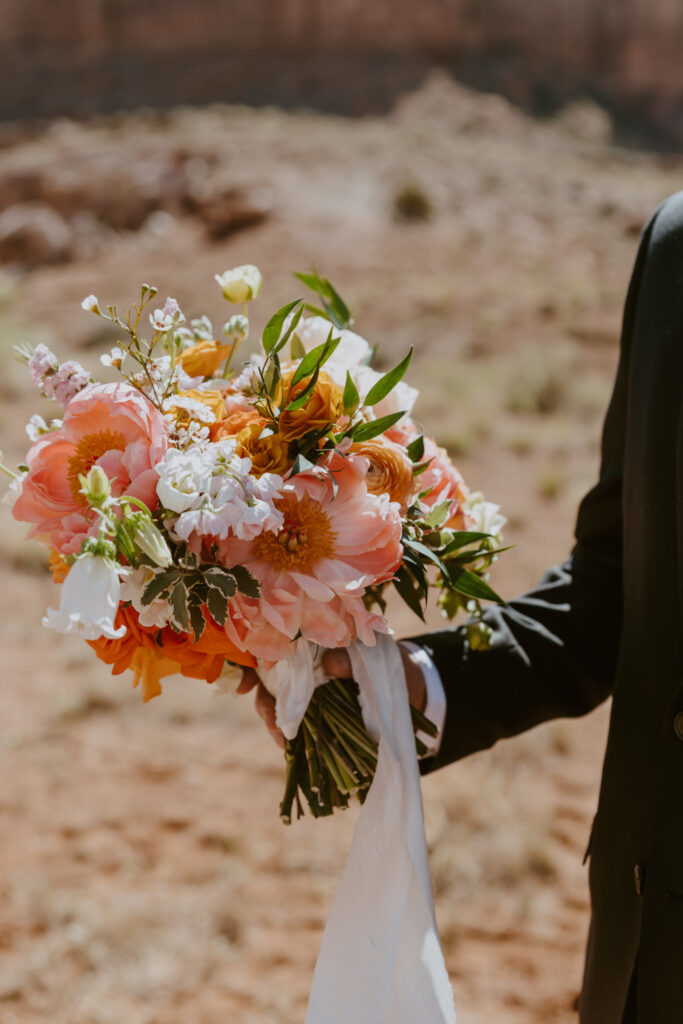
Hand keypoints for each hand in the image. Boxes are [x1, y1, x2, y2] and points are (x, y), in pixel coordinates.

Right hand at [237, 643, 427, 748]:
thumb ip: (354, 657)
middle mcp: (302, 665)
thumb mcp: (377, 655)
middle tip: (272, 721)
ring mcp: (306, 692)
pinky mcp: (315, 715)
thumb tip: (331, 663)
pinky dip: (288, 736)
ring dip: (274, 722)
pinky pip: (294, 724)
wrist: (411, 685)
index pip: (269, 646)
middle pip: (266, 679)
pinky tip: (289, 748)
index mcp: (311, 642)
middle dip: (262, 700)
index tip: (242, 685)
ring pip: (276, 704)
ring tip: (283, 740)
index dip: (249, 663)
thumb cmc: (389, 661)